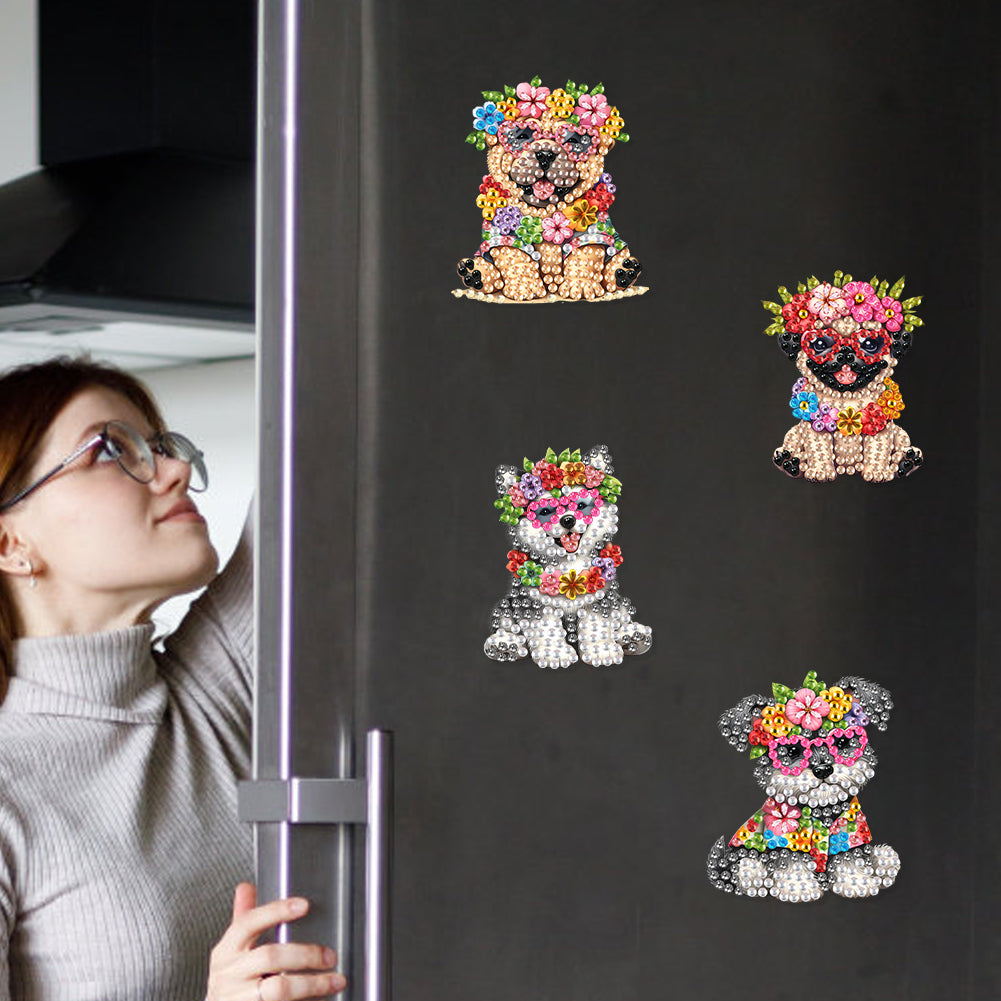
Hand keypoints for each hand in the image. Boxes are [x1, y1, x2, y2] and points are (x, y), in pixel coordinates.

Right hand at [207, 883, 346, 1000]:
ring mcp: (238, 999)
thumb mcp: (231, 950)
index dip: (276, 911)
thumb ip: (244, 919)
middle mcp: (229, 975)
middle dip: (306, 955)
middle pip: (270, 957)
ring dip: (312, 984)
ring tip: (334, 980)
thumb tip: (246, 887)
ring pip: (279, 989)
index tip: (304, 905)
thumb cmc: (230, 980)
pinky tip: (318, 999)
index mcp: (226, 951)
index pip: (248, 923)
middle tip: (330, 956)